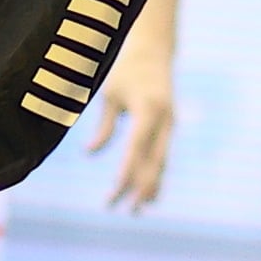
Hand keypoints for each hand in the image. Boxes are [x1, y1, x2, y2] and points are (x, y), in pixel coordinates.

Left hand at [85, 63, 177, 208]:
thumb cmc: (126, 70)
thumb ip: (104, 126)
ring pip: (161, 163)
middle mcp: (164, 121)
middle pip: (152, 163)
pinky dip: (156, 175)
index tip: (112, 196)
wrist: (155, 50)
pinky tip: (149, 193)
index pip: (135, 151)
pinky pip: (163, 156)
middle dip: (137, 188)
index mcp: (148, 110)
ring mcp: (170, 124)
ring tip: (137, 210)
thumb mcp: (110, 95)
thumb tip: (90, 154)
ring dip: (149, 187)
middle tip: (122, 210)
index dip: (124, 176)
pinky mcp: (169, 127)